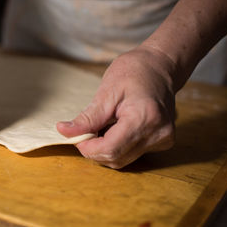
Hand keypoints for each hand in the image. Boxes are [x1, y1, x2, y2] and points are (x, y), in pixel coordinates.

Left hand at [57, 46, 176, 168]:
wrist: (161, 66)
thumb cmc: (134, 71)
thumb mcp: (106, 91)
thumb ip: (87, 118)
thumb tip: (63, 132)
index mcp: (144, 118)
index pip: (110, 148)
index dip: (88, 148)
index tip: (76, 137)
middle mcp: (158, 133)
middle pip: (116, 158)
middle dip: (94, 149)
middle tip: (85, 130)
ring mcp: (162, 139)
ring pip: (122, 160)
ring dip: (104, 149)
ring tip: (102, 126)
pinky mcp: (162, 142)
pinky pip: (131, 154)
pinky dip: (117, 146)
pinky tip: (115, 128)